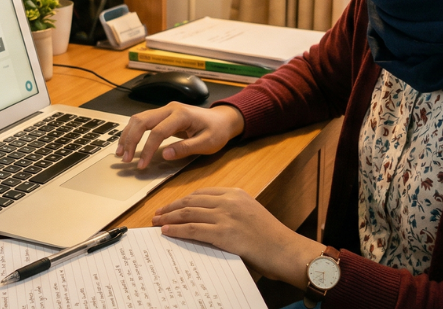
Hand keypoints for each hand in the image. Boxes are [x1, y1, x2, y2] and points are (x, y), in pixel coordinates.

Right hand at [116, 103, 244, 168]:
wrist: (222, 119)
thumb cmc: (217, 131)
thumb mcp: (207, 143)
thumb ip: (186, 148)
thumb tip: (165, 154)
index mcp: (181, 115)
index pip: (158, 132)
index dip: (147, 149)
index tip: (142, 165)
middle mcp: (170, 109)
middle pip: (142, 121)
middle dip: (131, 140)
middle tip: (125, 159)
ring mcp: (165, 110)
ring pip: (139, 118)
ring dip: (128, 135)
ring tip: (121, 152)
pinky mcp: (163, 115)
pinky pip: (143, 120)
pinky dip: (133, 132)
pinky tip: (127, 143)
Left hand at [152, 188, 324, 287]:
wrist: (285, 250)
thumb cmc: (271, 238)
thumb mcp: (250, 215)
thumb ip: (230, 212)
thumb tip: (207, 220)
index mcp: (236, 194)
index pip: (201, 193)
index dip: (182, 199)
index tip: (171, 205)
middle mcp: (229, 201)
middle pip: (191, 201)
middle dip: (171, 207)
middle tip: (157, 213)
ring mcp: (225, 216)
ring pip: (188, 213)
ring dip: (168, 217)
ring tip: (157, 222)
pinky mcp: (223, 233)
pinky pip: (192, 229)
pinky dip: (176, 229)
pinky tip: (166, 231)